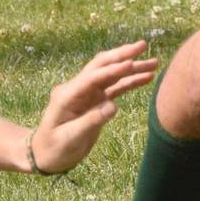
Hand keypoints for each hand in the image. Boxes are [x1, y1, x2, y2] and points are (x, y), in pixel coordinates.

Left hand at [28, 39, 157, 173]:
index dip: (112, 69)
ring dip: (131, 68)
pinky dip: (130, 82)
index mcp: (67, 95)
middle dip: (122, 55)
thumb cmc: (54, 148)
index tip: (131, 62)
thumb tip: (113, 106)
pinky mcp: (95, 102)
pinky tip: (146, 77)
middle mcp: (78, 89)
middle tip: (143, 45)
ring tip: (154, 62)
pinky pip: (115, 88)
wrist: (45, 155)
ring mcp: (87, 94)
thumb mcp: (70, 138)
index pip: (93, 77)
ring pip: (111, 76)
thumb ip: (91, 121)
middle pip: (102, 67)